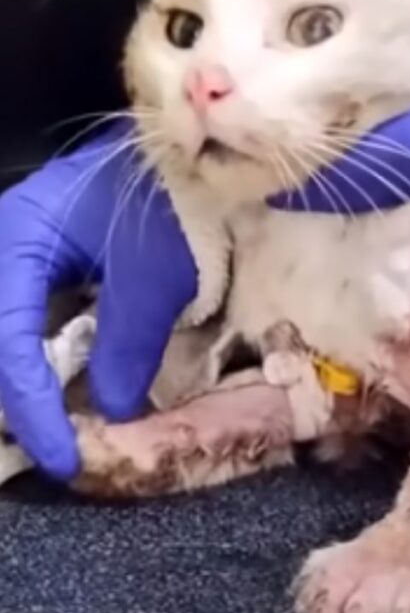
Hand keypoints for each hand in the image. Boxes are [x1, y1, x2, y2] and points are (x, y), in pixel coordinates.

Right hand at [0, 121, 196, 478]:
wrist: (189, 153)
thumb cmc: (171, 202)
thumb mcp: (154, 278)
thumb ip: (127, 345)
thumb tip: (109, 412)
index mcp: (16, 241)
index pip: (9, 343)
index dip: (34, 409)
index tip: (64, 459)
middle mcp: (2, 246)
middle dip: (14, 400)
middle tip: (52, 450)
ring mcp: (15, 254)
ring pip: (3, 333)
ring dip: (21, 383)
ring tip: (53, 429)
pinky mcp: (36, 263)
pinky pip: (21, 322)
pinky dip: (35, 361)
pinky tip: (57, 392)